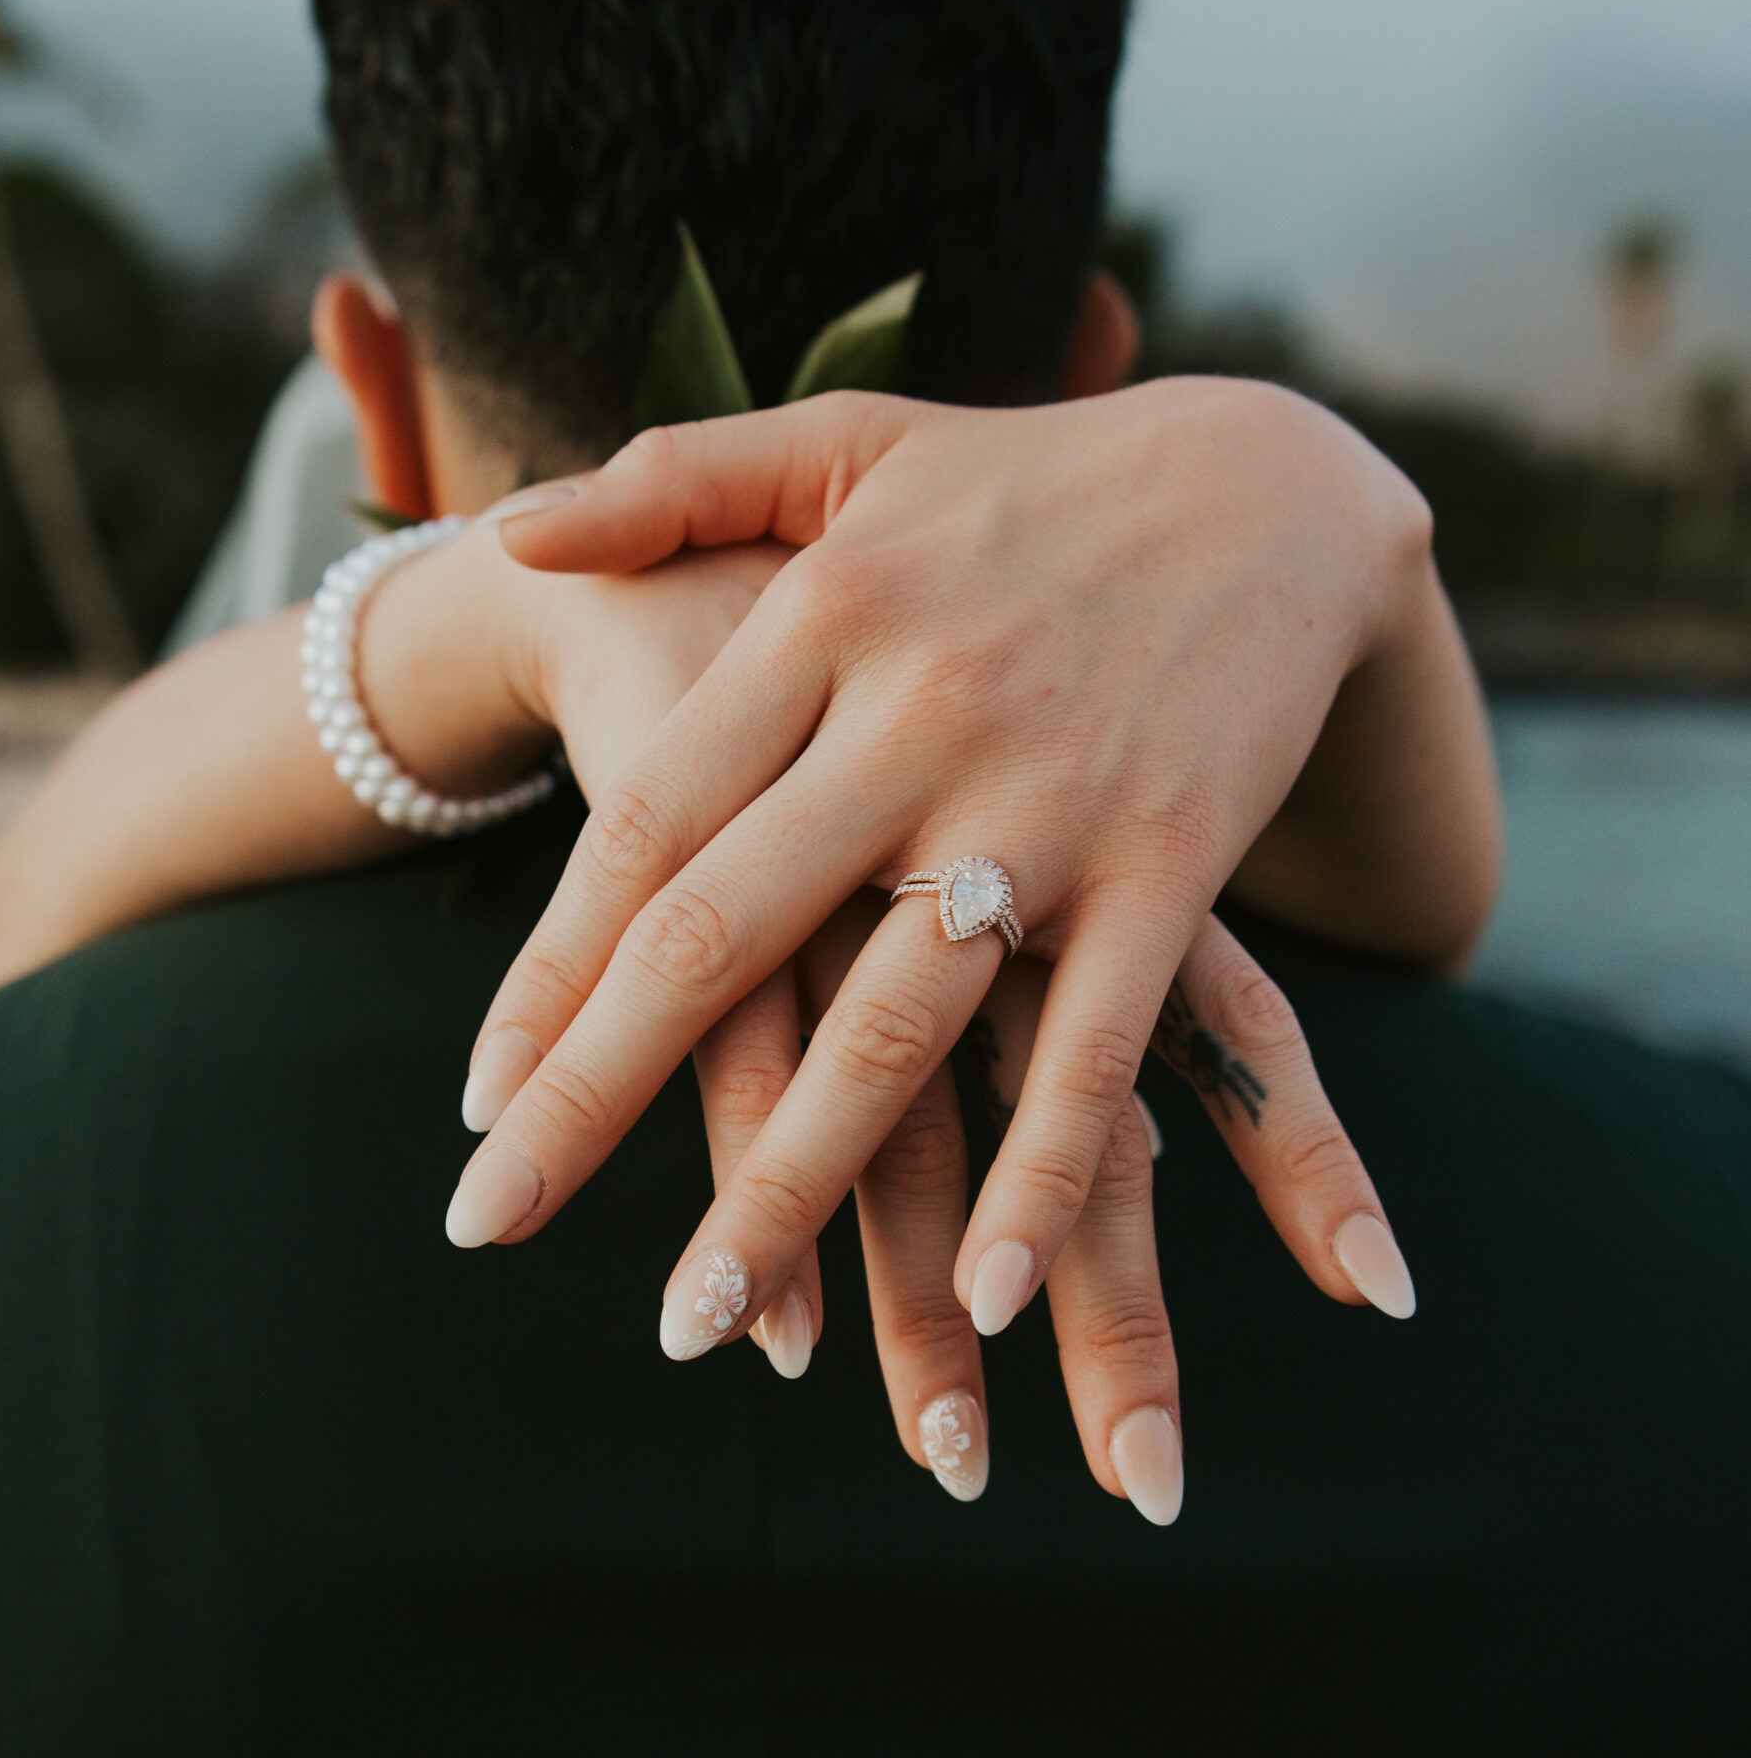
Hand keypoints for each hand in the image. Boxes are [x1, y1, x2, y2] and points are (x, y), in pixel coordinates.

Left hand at [446, 382, 1451, 1443]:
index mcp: (818, 625)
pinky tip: (973, 1293)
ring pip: (891, 1023)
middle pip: (722, 937)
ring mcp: (1047, 803)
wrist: (1282, 477)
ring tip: (694, 1319)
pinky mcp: (1175, 864)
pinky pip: (1097, 1046)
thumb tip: (506, 535)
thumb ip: (669, 479)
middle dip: (594, 1097)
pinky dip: (1036, 1171)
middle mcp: (914, 722)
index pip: (646, 828)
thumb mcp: (844, 438)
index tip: (475, 1101)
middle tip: (485, 1226)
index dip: (549, 971)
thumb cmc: (1035, 475)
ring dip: (791, 1184)